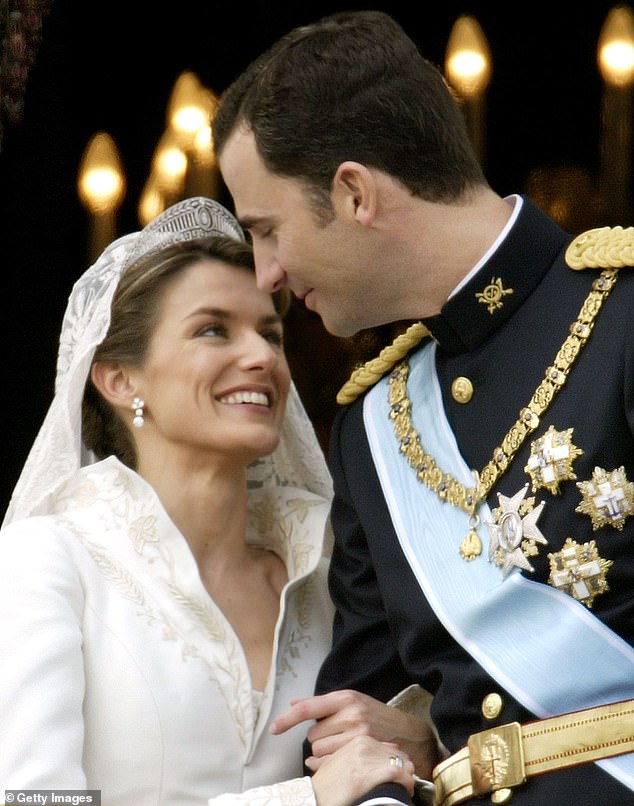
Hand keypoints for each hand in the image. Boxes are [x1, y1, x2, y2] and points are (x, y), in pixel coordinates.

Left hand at [270, 688, 437, 779]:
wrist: (409, 733)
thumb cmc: (375, 716)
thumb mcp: (352, 702)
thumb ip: (323, 705)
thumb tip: (294, 703)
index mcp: (345, 698)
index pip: (309, 708)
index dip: (288, 719)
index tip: (274, 728)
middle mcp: (350, 715)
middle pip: (313, 736)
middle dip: (320, 738)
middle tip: (337, 735)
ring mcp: (357, 735)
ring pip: (320, 751)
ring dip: (325, 751)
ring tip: (344, 745)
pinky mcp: (362, 752)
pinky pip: (331, 764)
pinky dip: (329, 765)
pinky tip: (341, 759)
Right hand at [308, 734, 414, 805]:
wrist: (314, 796)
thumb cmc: (328, 784)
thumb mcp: (340, 762)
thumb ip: (358, 752)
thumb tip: (387, 749)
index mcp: (357, 738)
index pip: (391, 747)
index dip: (397, 762)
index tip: (399, 773)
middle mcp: (362, 744)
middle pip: (398, 755)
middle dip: (403, 770)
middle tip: (403, 783)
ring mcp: (365, 758)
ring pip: (402, 764)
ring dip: (406, 778)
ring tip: (403, 788)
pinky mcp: (369, 774)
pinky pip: (398, 775)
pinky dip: (405, 783)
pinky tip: (404, 791)